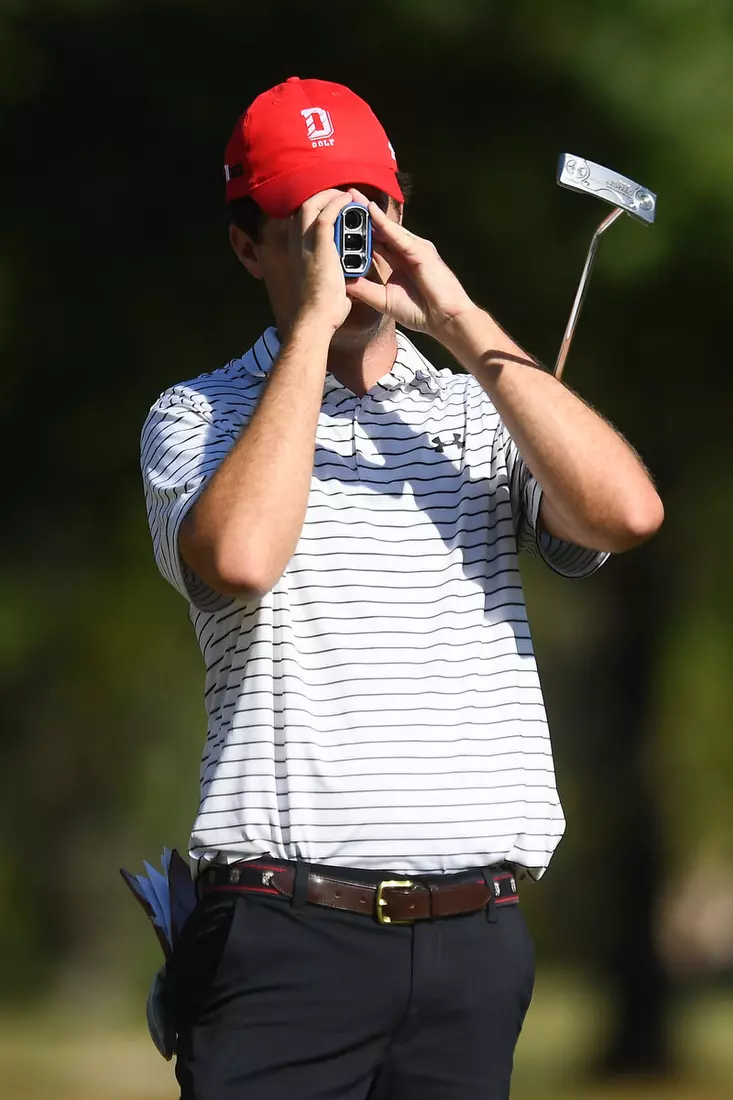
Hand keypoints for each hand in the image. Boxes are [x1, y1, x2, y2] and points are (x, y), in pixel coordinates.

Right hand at [290, 189, 354, 332]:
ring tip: (346, 196)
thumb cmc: (321, 310)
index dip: (315, 208)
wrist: (315, 318)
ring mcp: (304, 243)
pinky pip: (326, 214)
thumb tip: (346, 280)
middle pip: (303, 206)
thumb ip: (333, 276)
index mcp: (297, 252)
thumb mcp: (324, 286)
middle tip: (340, 196)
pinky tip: (348, 201)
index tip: (331, 206)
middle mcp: (296, 244)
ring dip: (330, 196)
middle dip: (322, 196)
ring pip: (312, 204)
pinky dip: (337, 204)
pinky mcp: (318, 246)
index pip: (300, 220)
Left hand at [345, 191, 476, 340]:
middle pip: (380, 230)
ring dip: (369, 213)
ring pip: (387, 228)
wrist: (444, 319)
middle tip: (344, 198)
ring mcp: (414, 248)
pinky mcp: (421, 250)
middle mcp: (405, 251)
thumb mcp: (384, 300)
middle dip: (362, 215)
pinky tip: (370, 211)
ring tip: (352, 197)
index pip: (374, 243)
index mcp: (397, 262)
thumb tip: (343, 283)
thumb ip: (365, 290)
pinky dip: (384, 223)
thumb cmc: (420, 312)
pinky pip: (398, 235)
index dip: (358, 232)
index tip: (339, 222)